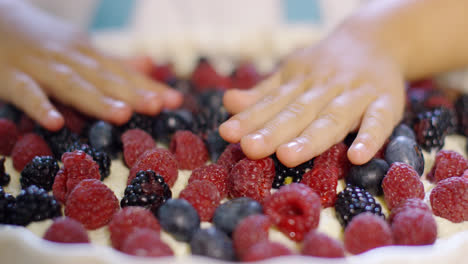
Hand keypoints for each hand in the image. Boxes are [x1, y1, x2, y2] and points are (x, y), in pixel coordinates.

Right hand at [0, 0, 181, 130]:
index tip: (176, 101)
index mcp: (88, 54)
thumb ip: (114, 62)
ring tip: (122, 115)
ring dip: (97, 99)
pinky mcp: (11, 77)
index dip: (149, 87)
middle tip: (159, 106)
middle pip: (104, 78)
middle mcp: (70, 59)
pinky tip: (54, 123)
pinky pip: (26, 93)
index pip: (123, 73)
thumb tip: (150, 64)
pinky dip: (39, 105)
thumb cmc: (43, 39)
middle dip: (133, 93)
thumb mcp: (81, 47)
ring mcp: (41, 67)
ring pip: (72, 84)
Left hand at [219, 27, 405, 166]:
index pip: (273, 102)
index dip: (250, 118)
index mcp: (301, 80)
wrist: (377, 38)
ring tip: (287, 156)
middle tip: (249, 148)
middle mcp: (326, 87)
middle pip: (297, 111)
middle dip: (273, 131)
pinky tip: (357, 157)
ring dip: (310, 137)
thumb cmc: (326, 65)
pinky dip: (369, 138)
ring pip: (332, 118)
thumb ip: (264, 93)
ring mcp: (356, 94)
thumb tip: (228, 102)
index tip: (227, 133)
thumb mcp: (293, 73)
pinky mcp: (386, 102)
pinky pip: (379, 121)